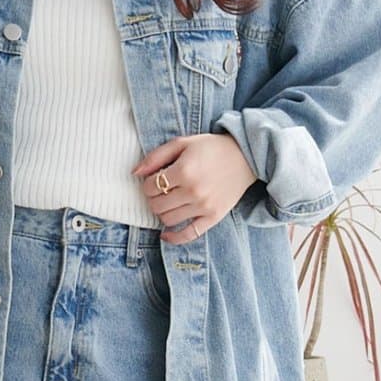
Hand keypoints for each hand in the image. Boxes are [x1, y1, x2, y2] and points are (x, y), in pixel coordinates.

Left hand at [131, 133, 256, 240]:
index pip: (150, 187)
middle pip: (156, 205)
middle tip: (160, 191)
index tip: (154, 180)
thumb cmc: (212, 148)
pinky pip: (189, 234)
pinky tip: (165, 234)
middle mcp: (193, 191)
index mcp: (184, 171)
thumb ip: (157, 156)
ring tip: (168, 203)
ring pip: (168, 220)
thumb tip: (135, 172)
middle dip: (153, 198)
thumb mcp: (183, 143)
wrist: (245, 157)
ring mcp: (204, 207)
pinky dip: (174, 237)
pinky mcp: (213, 217)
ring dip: (162, 213)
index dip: (147, 184)